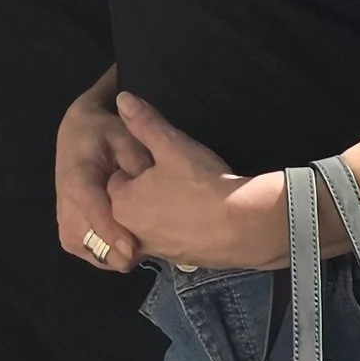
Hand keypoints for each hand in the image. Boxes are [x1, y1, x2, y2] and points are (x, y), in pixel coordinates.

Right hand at [58, 74, 149, 268]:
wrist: (77, 137)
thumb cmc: (105, 136)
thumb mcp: (127, 139)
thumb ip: (139, 165)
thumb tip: (152, 193)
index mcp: (78, 183)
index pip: (94, 213)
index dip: (113, 234)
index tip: (132, 249)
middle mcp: (66, 211)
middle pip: (97, 244)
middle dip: (127, 247)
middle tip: (155, 234)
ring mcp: (66, 228)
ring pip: (100, 256)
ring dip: (124, 250)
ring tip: (143, 231)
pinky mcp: (70, 239)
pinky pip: (99, 257)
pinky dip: (117, 251)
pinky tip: (130, 234)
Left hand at [105, 95, 287, 271]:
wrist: (243, 227)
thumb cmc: (200, 183)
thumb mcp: (171, 145)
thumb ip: (144, 122)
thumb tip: (122, 99)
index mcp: (120, 204)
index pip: (116, 178)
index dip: (137, 166)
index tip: (160, 161)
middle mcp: (131, 232)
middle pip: (132, 203)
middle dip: (147, 190)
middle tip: (176, 175)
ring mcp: (157, 250)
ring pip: (153, 222)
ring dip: (165, 210)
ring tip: (191, 193)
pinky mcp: (180, 261)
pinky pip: (174, 239)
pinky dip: (183, 227)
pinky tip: (203, 214)